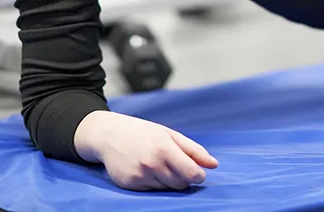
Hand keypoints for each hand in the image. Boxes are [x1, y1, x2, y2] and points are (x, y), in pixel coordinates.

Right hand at [74, 110, 218, 190]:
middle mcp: (152, 162)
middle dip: (182, 177)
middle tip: (172, 163)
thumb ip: (193, 150)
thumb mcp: (169, 134)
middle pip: (181, 184)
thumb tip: (215, 164)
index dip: (198, 175)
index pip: (192, 173)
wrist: (109, 135)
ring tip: (157, 163)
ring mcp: (140, 175)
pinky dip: (153, 183)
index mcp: (164, 147)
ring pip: (167, 188)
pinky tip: (145, 168)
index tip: (197, 172)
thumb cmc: (142, 132)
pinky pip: (152, 191)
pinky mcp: (131, 185)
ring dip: (167, 180)